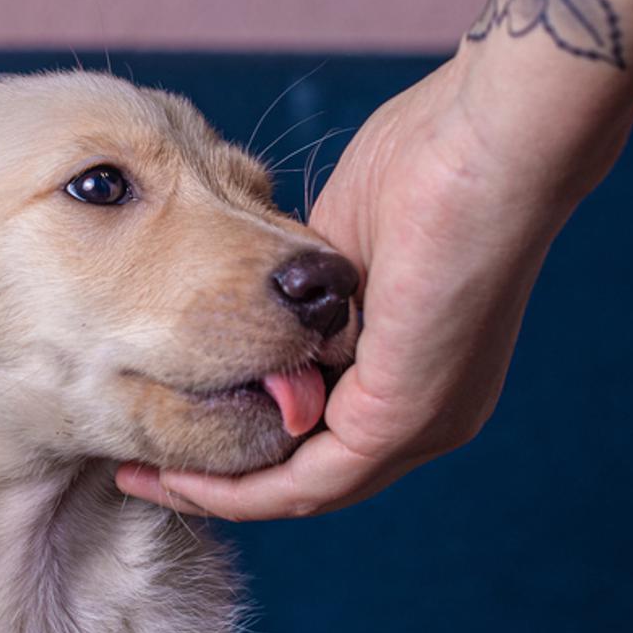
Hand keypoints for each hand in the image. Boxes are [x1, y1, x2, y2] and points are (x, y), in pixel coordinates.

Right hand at [116, 49, 626, 519]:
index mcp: (422, 369)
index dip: (249, 436)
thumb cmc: (429, 160)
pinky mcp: (403, 420)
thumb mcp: (337, 246)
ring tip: (145, 478)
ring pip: (304, 490)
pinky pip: (308, 483)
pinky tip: (181, 476)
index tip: (179, 418)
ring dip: (217, 493)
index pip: (326, 431)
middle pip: (309, 473)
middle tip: (144, 468)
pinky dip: (241, 490)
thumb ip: (296, 298)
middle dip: (221, 479)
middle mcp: (431, 414)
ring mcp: (424, 425)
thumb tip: (252, 317)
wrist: (488, 139)